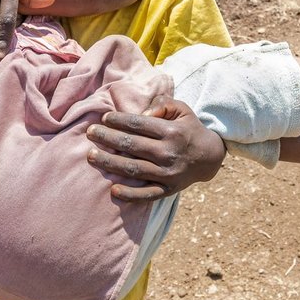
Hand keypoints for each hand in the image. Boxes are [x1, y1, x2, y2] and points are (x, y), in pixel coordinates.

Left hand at [88, 95, 225, 201]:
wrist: (209, 157)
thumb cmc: (189, 129)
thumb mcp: (182, 110)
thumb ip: (162, 104)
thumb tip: (141, 113)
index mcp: (171, 131)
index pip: (138, 124)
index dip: (119, 121)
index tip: (104, 118)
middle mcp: (168, 152)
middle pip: (131, 145)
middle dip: (107, 138)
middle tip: (90, 133)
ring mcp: (168, 173)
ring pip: (134, 169)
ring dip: (110, 163)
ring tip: (91, 156)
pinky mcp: (168, 189)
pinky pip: (147, 194)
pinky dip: (130, 195)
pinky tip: (113, 190)